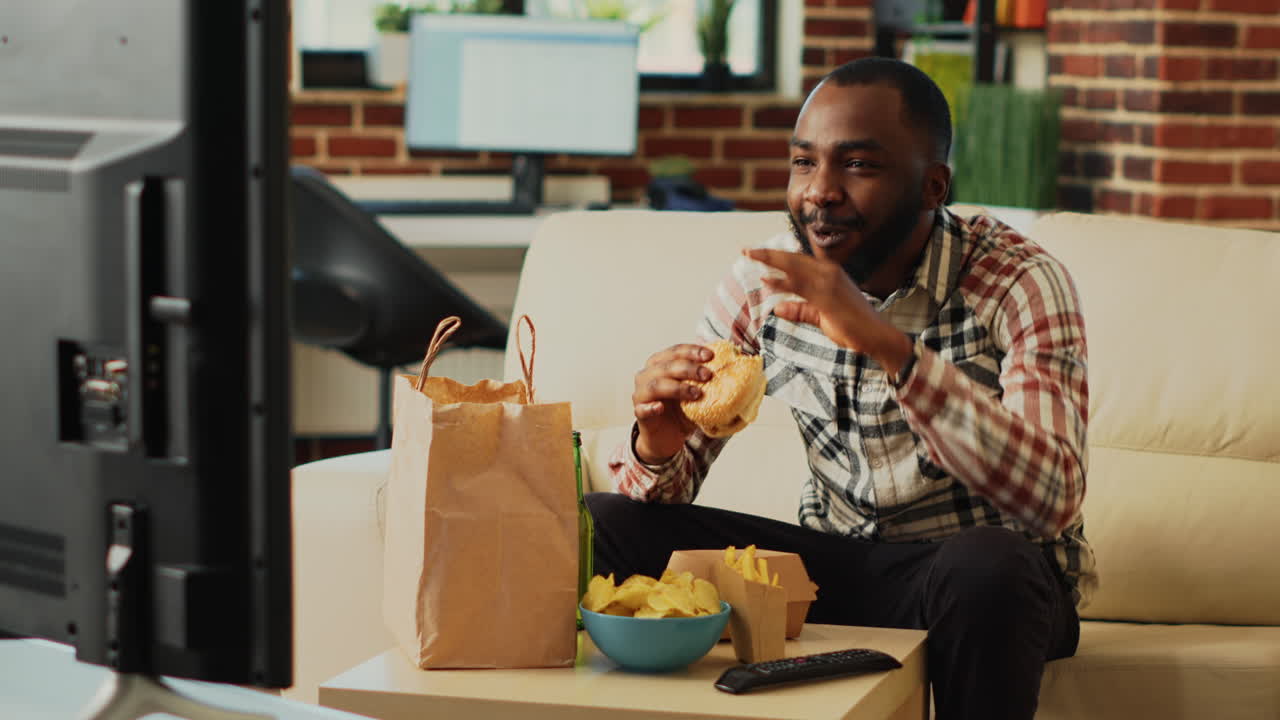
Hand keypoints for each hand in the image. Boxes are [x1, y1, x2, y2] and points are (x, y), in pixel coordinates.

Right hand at [632, 344, 712, 463]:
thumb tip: (736, 368)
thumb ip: (706, 381)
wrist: (666, 438)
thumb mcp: (695, 393)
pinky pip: (642, 408)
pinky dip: (651, 407)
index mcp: (660, 364)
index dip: (692, 351)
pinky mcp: (640, 413)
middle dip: (689, 368)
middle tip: (708, 375)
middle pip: (666, 366)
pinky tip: (660, 407)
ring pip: (655, 385)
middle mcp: (647, 375)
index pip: (675, 351)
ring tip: (696, 394)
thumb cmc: (680, 411)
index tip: (711, 356)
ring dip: (677, 387)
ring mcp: (640, 394)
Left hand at [744, 248, 912, 375]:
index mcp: (830, 274)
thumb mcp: (822, 317)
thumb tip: (777, 308)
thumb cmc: (853, 327)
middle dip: (768, 254)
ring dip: (771, 260)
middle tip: (745, 249)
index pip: (798, 261)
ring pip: (794, 267)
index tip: (757, 253)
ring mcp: (830, 283)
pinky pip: (801, 287)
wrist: (877, 337)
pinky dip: (782, 281)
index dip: (777, 256)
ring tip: (750, 255)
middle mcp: (830, 273)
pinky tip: (766, 279)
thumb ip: (801, 310)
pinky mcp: (828, 297)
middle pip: (793, 259)